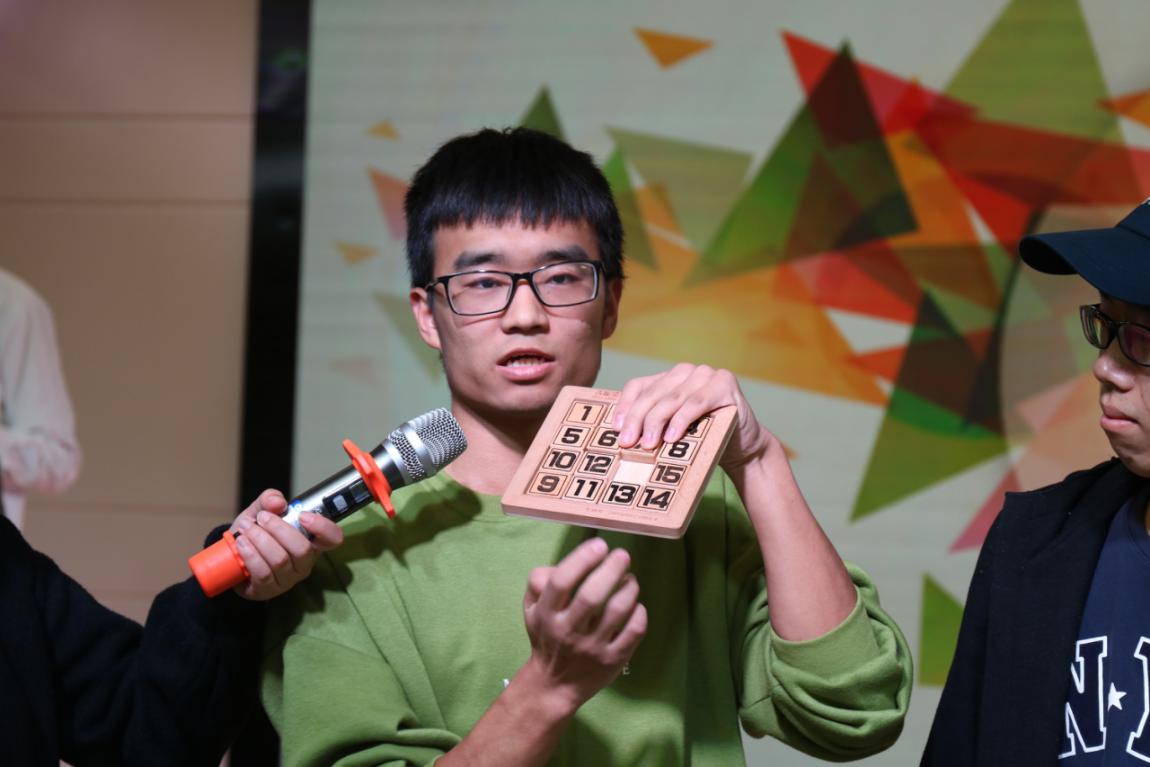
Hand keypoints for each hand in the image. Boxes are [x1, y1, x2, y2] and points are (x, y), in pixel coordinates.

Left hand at [227, 489, 344, 600]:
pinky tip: (242, 544)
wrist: (231, 557)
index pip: (332, 538)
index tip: (302, 515)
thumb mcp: (261, 511)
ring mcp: (288, 579)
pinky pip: (263, 573)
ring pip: (280, 560)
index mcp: (311, 542)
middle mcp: (304, 563)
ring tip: (246, 529)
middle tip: (261, 517)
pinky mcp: (268, 590)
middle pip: (302, 549)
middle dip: (279, 529)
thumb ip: (269, 499)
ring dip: (260, 540)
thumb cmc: (255, 533)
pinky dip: (250, 554)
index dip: (323, 527)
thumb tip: (278, 502)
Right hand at [521, 538, 646, 712]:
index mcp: (547, 615)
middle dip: (610, 569)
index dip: (581, 559)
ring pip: (617, 611)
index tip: (598, 545)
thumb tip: (569, 562)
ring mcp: (592, 648)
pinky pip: (634, 632)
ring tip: (630, 579)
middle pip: (591, 595)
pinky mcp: (613, 661)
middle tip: (622, 555)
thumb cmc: (546, 637)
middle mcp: (568, 631)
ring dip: (628, 588)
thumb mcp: (531, 609)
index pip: (561, 582)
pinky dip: (639, 613)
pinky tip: (636, 604)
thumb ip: (540, 581)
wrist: (554, 685)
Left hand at [613, 363, 773, 470]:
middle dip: (638, 419)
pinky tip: (672, 437)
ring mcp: (707, 374)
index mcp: (670, 378)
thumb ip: (654, 423)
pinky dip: (682, 420)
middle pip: (653, 393)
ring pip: (673, 398)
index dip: (625, 406)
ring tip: (648, 444)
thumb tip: (621, 436)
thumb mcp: (674, 429)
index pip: (639, 386)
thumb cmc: (704, 439)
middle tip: (628, 442)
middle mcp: (686, 372)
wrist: (743, 447)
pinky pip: (697, 403)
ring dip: (657, 422)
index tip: (616, 429)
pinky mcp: (725, 383)